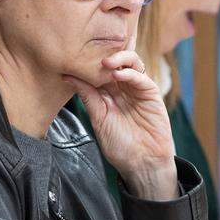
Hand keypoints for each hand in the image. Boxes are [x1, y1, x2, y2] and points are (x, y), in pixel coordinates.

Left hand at [64, 43, 177, 200]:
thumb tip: (68, 76)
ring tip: (106, 62)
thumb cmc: (119, 145)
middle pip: (115, 62)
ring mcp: (137, 89)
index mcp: (107, 92)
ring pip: (131, 63)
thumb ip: (88, 96)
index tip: (74, 59)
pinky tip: (119, 75)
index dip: (89, 62)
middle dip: (103, 55)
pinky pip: (141, 78)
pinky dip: (130, 74)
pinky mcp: (151, 94)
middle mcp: (122, 87)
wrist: (141, 163)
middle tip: (91, 56)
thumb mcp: (98, 118)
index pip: (98, 69)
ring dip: (119, 59)